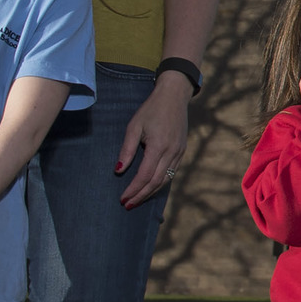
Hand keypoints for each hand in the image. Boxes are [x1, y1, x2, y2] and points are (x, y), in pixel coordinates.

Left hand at [117, 72, 193, 205]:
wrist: (174, 97)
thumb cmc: (151, 109)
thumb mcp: (134, 126)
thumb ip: (127, 149)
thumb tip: (119, 171)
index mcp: (158, 146)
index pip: (145, 175)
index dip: (133, 189)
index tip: (122, 198)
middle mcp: (171, 152)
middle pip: (156, 182)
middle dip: (141, 195)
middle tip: (128, 205)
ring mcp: (179, 152)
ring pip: (166, 180)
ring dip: (151, 192)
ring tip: (138, 200)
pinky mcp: (182, 151)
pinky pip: (172, 172)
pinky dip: (161, 183)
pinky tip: (151, 187)